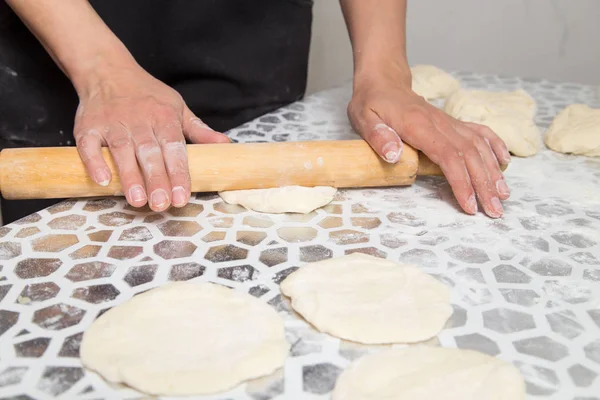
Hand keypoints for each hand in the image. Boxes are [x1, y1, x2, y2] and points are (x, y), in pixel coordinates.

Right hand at [74, 66, 229, 210]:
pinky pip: (89, 145)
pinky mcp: (87, 126)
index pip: (174, 148)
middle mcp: (139, 120)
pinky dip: (94, 161)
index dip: (178, 173)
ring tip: (137, 200)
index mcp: (164, 117)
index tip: (182, 196)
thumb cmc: (147, 95)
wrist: (108, 70)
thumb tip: (226, 145)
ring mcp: (112, 123)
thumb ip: (199, 131)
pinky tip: (101, 180)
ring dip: (130, 176)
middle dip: (156, 179)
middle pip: (149, 153)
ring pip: (122, 150)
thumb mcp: (178, 107)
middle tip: (161, 204)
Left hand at [348, 77, 510, 217]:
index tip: (470, 205)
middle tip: (494, 211)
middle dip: (484, 185)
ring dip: (492, 171)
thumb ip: (378, 136)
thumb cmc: (372, 103)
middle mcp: (440, 123)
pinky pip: (479, 132)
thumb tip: (393, 155)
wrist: (384, 81)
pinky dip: (494, 146)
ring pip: (478, 146)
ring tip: (503, 195)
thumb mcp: (364, 118)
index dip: (461, 182)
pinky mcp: (452, 123)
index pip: (448, 156)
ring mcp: (449, 122)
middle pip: (469, 155)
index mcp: (419, 125)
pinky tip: (504, 162)